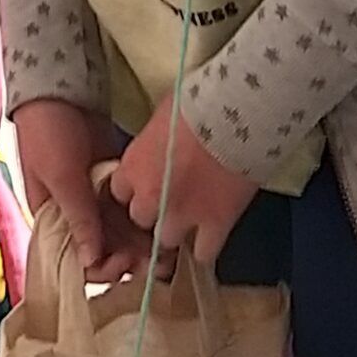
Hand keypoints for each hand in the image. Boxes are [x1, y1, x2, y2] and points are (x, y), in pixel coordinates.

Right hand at [12, 98, 150, 282]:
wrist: (60, 89)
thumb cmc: (48, 134)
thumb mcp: (60, 177)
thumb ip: (78, 217)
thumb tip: (90, 262)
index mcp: (53, 219)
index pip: (77, 258)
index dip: (101, 267)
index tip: (125, 263)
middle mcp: (75, 215)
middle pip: (104, 249)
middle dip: (128, 258)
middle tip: (155, 258)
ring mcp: (96, 198)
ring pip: (121, 231)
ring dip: (140, 240)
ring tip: (165, 245)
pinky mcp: (114, 181)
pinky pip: (130, 207)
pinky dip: (144, 216)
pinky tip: (164, 221)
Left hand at [108, 97, 258, 266]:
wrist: (237, 112)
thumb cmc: (199, 103)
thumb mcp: (161, 118)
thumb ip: (152, 142)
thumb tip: (158, 145)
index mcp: (134, 166)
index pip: (119, 192)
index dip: (134, 190)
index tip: (146, 186)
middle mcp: (150, 196)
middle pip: (140, 220)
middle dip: (153, 213)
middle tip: (171, 201)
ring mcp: (182, 214)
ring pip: (166, 240)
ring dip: (176, 231)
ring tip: (192, 218)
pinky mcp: (216, 224)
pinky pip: (202, 253)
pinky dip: (205, 247)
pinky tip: (211, 235)